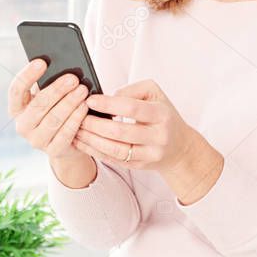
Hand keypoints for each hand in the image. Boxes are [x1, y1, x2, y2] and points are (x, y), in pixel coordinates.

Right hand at [8, 59, 92, 160]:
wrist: (65, 144)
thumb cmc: (55, 111)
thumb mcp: (48, 99)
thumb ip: (48, 85)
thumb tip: (62, 68)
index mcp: (17, 109)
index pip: (16, 90)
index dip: (27, 75)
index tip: (41, 62)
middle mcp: (22, 126)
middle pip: (38, 105)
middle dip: (57, 90)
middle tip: (73, 78)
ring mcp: (36, 141)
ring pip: (53, 119)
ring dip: (70, 103)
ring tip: (82, 91)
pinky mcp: (52, 151)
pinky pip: (65, 133)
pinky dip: (76, 118)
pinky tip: (84, 107)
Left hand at [71, 79, 197, 172]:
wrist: (179, 146)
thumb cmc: (163, 114)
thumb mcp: (154, 94)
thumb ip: (131, 91)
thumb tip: (107, 97)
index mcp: (162, 115)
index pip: (132, 108)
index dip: (108, 104)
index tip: (90, 100)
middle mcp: (158, 137)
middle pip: (120, 132)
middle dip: (95, 124)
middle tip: (77, 115)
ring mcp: (149, 154)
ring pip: (115, 150)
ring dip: (91, 140)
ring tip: (76, 129)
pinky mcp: (140, 166)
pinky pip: (114, 159)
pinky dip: (95, 151)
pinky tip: (82, 142)